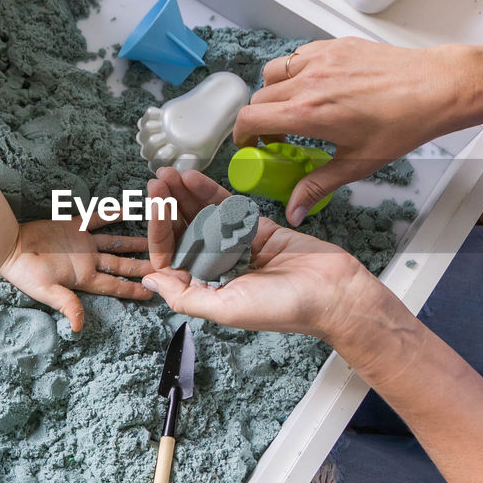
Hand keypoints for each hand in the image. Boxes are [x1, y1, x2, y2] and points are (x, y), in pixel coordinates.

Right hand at [0, 215, 152, 331]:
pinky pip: (98, 218)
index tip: (155, 292)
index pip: (115, 285)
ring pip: (115, 242)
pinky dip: (112, 213)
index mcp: (84, 278)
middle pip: (121, 264)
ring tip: (157, 239)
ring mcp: (83, 244)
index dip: (134, 289)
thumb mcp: (46, 291)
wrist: (9, 247)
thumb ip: (66, 304)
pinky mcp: (74, 226)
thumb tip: (78, 327)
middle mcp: (88, 262)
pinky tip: (130, 209)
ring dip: (135, 241)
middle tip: (167, 264)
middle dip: (143, 266)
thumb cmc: (25, 273)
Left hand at [142, 168, 395, 351]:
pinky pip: (228, 207)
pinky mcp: (256, 229)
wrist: (333, 292)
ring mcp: (236, 245)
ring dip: (184, 195)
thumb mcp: (226, 309)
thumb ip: (185, 297)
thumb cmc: (284, 309)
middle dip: (168, 206)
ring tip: (168, 173)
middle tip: (156, 182)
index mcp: (207, 288)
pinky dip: (209, 191)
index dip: (159, 231)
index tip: (155, 206)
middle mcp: (218, 267)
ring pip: (202, 216)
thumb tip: (150, 282)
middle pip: (184, 232)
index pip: (172, 256)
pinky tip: (193, 177)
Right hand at [233, 38, 474, 224]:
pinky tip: (318, 88)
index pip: (250, 118)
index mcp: (308, 112)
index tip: (252, 145)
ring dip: (274, 92)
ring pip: (274, 72)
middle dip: (260, 119)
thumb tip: (294, 211)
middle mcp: (307, 81)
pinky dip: (297, 72)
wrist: (434, 88)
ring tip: (294, 110)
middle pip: (259, 98)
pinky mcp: (333, 45)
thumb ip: (317, 186)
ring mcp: (319, 59)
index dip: (242, 135)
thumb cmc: (401, 124)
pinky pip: (298, 56)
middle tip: (278, 137)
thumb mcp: (356, 163)